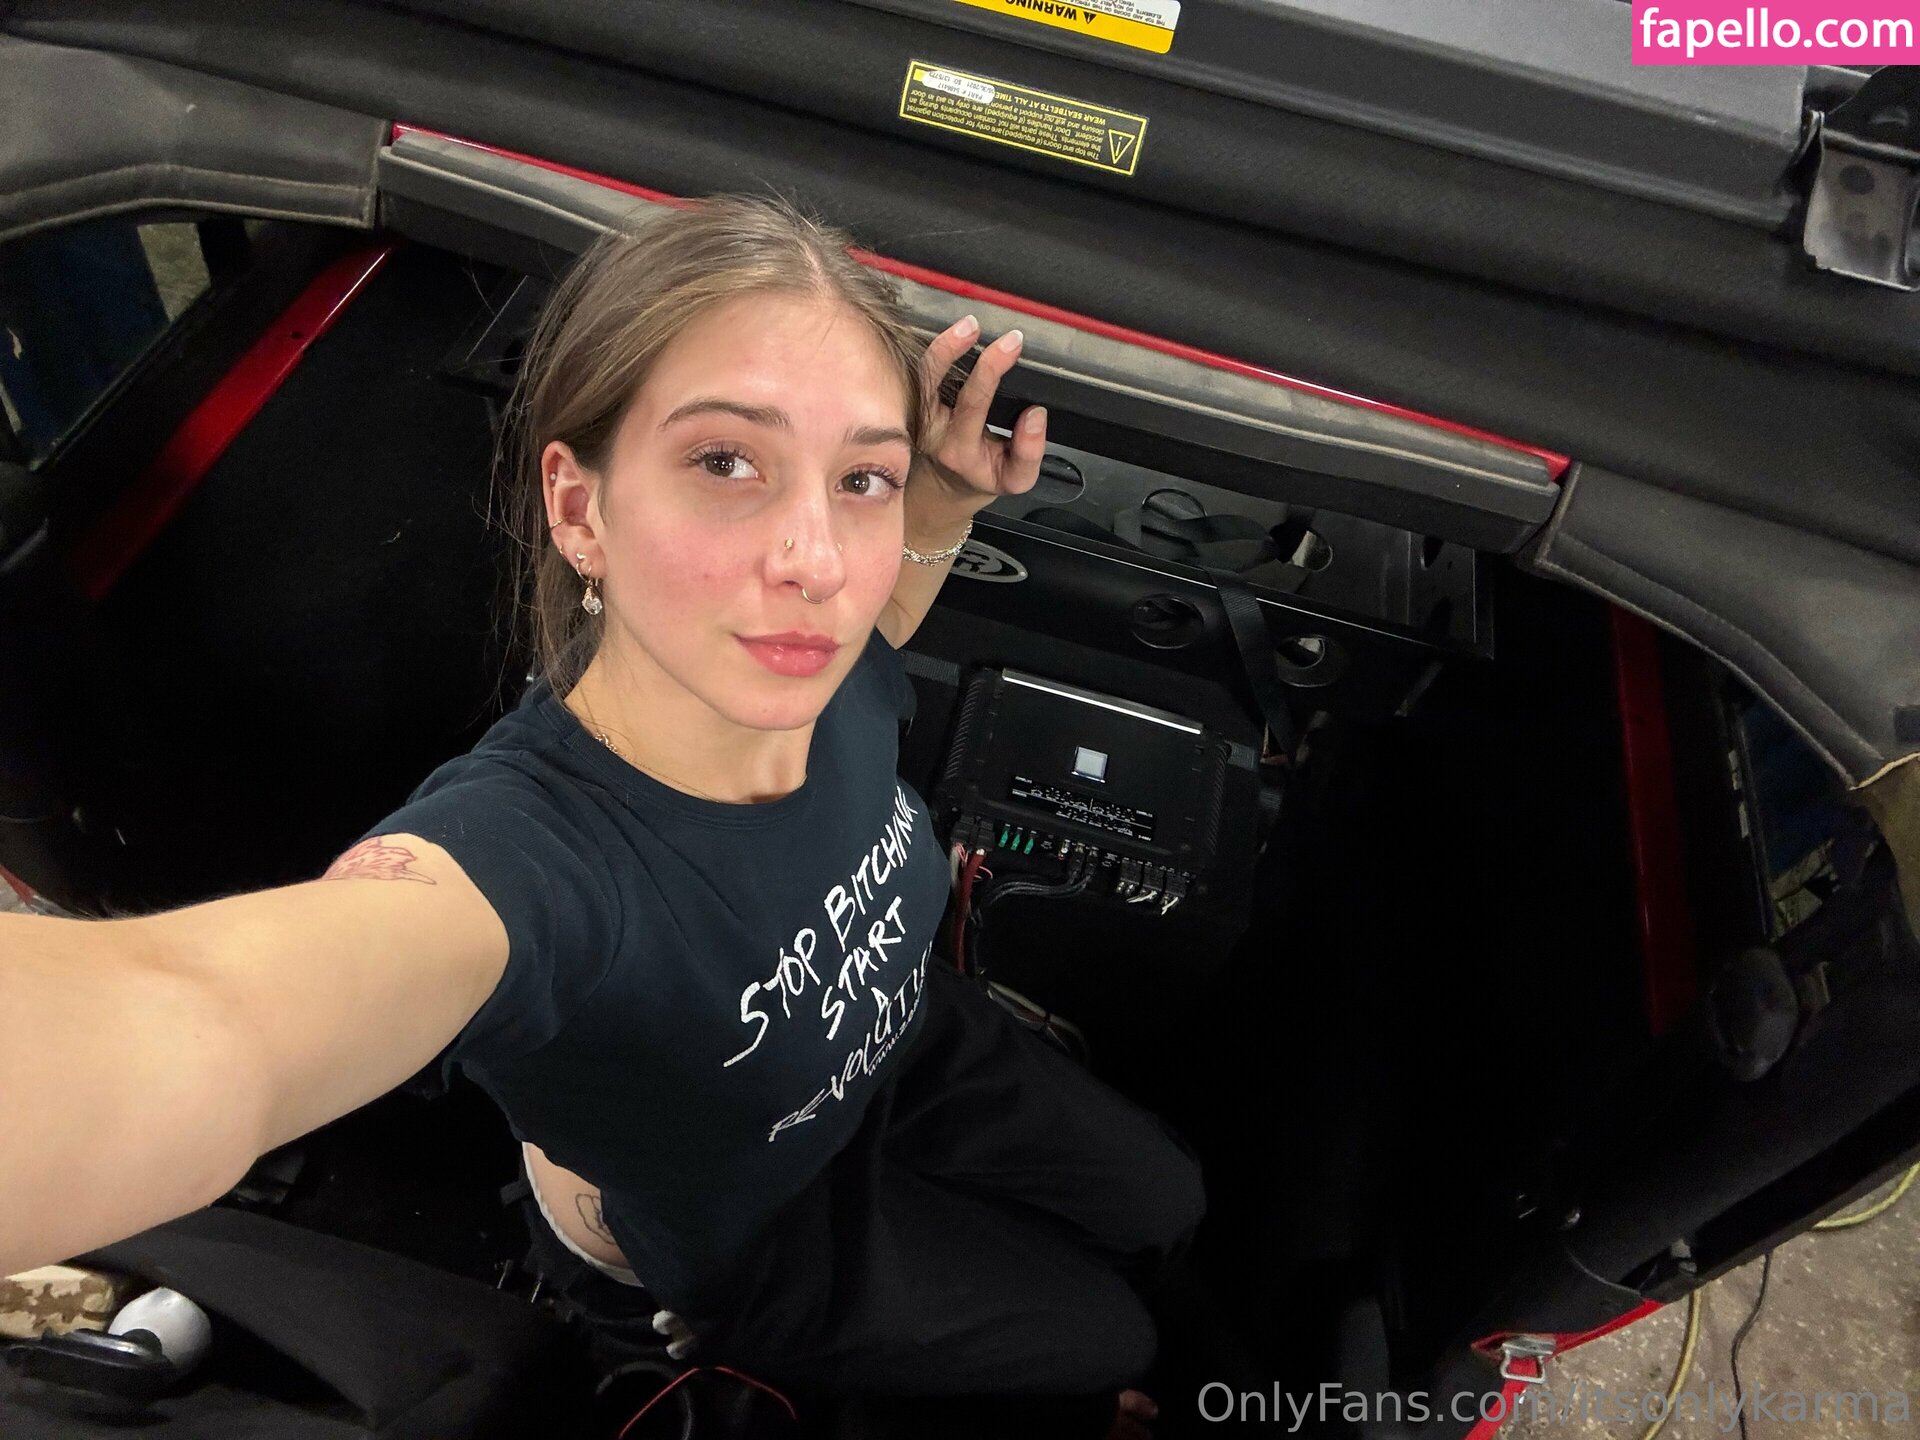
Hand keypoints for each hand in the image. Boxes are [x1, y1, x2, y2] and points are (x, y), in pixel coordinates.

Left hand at [914, 315, 1046, 508]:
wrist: (951, 484)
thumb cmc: (985, 474)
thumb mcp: (1017, 479)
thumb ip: (1030, 452)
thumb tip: (1035, 415)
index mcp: (959, 449)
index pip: (973, 403)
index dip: (991, 370)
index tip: (1013, 345)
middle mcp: (933, 431)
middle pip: (935, 384)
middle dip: (959, 351)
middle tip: (985, 328)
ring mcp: (918, 416)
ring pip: (921, 375)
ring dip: (942, 346)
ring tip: (969, 324)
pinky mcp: (914, 403)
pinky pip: (919, 372)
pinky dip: (935, 350)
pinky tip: (957, 333)